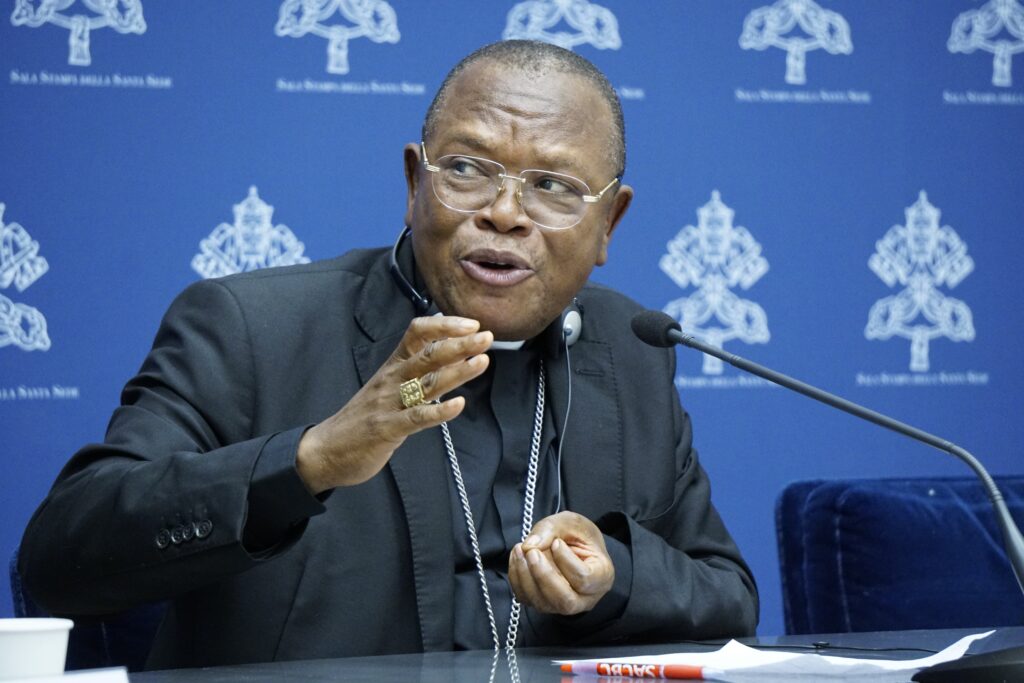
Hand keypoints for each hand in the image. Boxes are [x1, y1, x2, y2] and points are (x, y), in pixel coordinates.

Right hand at [296, 316, 491, 492]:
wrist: (327, 449)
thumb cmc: (365, 416)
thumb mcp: (391, 386)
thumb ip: (419, 371)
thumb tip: (455, 353)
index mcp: (393, 364)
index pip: (417, 332)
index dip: (444, 325)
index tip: (471, 324)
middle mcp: (392, 378)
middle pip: (428, 354)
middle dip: (459, 344)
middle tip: (487, 337)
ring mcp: (389, 403)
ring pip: (427, 382)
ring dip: (457, 371)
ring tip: (482, 361)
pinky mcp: (388, 428)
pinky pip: (417, 417)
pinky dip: (439, 411)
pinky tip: (459, 404)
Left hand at [508, 511, 613, 614]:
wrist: (571, 545)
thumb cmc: (577, 535)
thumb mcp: (571, 522)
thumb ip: (552, 529)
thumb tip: (529, 546)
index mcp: (601, 577)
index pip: (584, 579)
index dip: (566, 561)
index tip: (556, 542)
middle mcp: (585, 598)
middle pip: (565, 601)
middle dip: (543, 575)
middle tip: (531, 551)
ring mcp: (563, 605)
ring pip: (543, 603)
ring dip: (525, 576)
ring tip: (520, 549)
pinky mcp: (544, 604)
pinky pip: (527, 599)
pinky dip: (517, 579)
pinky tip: (517, 558)